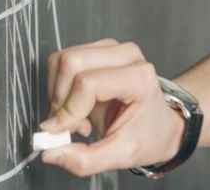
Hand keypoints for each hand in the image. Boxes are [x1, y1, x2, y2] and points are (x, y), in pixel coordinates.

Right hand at [39, 38, 187, 176]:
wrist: (159, 124)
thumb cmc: (147, 135)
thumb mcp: (121, 156)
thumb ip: (85, 160)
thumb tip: (50, 153)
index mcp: (139, 77)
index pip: (88, 82)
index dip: (69, 109)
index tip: (66, 131)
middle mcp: (127, 56)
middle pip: (71, 63)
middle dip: (61, 99)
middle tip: (73, 124)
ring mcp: (112, 49)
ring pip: (63, 60)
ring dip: (59, 93)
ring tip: (77, 115)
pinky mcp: (98, 50)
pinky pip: (62, 61)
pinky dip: (60, 86)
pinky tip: (76, 104)